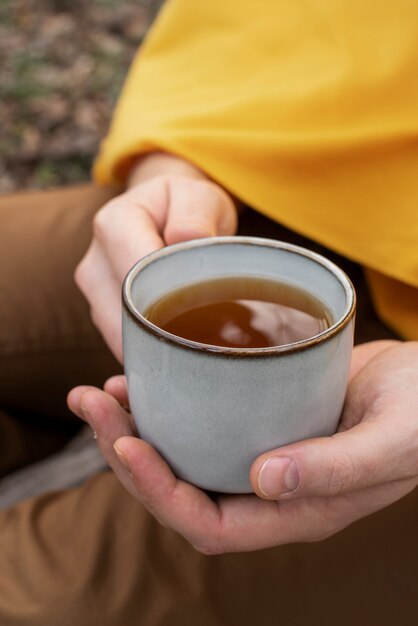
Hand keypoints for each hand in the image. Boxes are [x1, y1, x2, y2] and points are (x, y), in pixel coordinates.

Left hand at [67, 340, 417, 553]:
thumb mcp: (392, 440)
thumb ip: (336, 467)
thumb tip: (264, 480)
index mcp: (295, 509)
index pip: (209, 523)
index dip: (160, 492)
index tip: (126, 446)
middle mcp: (269, 487)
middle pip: (180, 489)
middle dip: (128, 454)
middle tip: (92, 404)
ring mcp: (262, 451)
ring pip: (184, 455)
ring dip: (137, 429)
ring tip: (103, 393)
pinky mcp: (261, 415)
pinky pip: (202, 421)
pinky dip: (168, 405)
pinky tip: (148, 378)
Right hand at [75, 153, 237, 359]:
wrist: (166, 214)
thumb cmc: (184, 207)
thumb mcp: (199, 197)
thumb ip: (195, 215)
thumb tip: (184, 239)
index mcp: (114, 225)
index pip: (134, 276)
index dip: (167, 299)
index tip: (203, 312)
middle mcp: (94, 262)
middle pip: (123, 315)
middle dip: (162, 331)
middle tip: (202, 340)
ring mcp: (95, 292)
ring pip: (120, 336)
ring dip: (155, 343)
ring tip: (191, 340)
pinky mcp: (101, 313)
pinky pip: (123, 342)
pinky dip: (148, 347)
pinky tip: (175, 345)